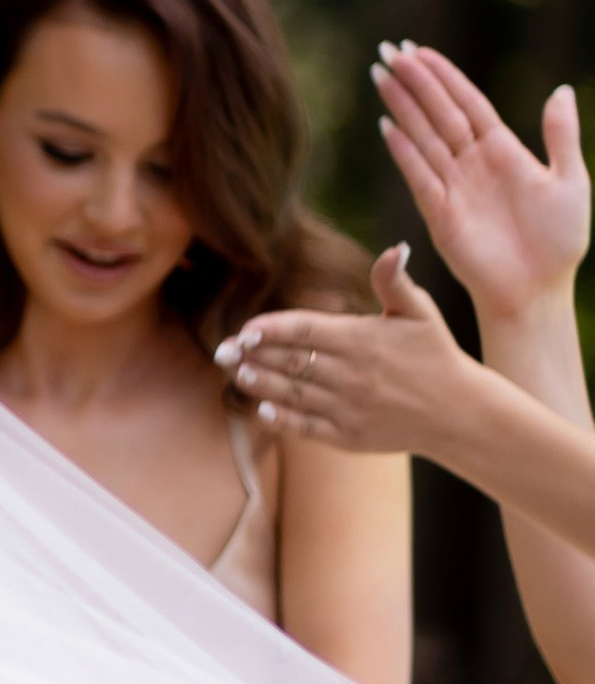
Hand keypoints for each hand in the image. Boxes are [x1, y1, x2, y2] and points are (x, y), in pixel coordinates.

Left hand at [218, 249, 475, 455]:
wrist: (460, 415)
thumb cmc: (436, 356)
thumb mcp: (420, 312)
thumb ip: (395, 282)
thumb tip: (395, 248)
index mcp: (362, 340)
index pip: (306, 331)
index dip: (272, 329)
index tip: (246, 329)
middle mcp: (351, 374)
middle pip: (291, 361)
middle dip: (254, 354)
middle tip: (224, 349)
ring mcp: (348, 407)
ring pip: (293, 393)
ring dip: (261, 382)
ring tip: (236, 371)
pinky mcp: (349, 435)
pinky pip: (307, 427)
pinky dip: (283, 419)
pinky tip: (262, 409)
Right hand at [374, 44, 587, 323]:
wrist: (537, 291)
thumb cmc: (559, 241)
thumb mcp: (570, 181)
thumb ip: (561, 136)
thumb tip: (560, 90)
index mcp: (503, 150)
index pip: (468, 103)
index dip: (444, 76)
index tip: (419, 50)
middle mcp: (472, 163)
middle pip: (439, 112)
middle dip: (414, 81)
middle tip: (388, 50)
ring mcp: (453, 186)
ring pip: (423, 135)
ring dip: (402, 106)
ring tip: (380, 74)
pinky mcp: (438, 213)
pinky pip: (418, 174)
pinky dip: (403, 150)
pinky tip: (387, 125)